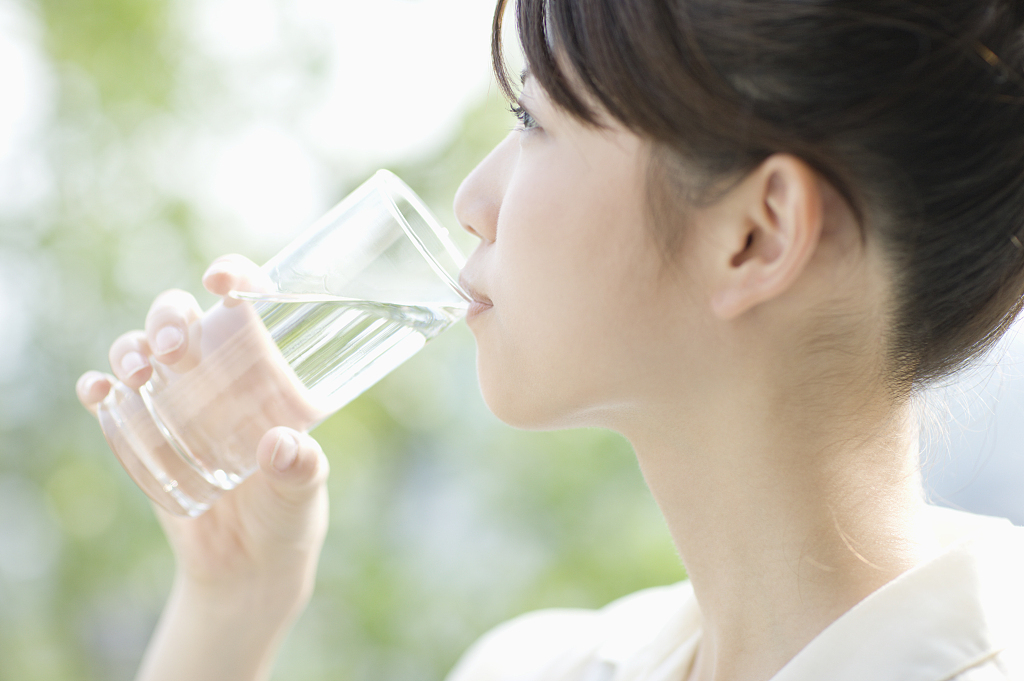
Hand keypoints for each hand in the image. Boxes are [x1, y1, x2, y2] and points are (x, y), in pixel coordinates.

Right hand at [77, 255, 329, 680]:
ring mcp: (177, 401)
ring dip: (131, 348)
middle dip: (169, 316)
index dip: (237, 275)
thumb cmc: (287, 516)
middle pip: (184, 318)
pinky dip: (98, 388)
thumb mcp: (302, 494)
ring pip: (141, 349)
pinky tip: (98, 393)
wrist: (247, 567)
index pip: (250, 306)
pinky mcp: (143, 434)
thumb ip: (301, 471)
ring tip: (140, 374)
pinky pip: (111, 400)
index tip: (224, 278)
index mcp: (266, 372)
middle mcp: (218, 375)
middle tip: (172, 348)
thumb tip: (282, 446)